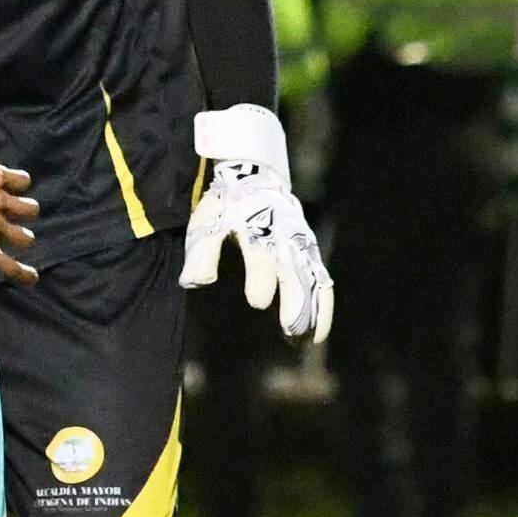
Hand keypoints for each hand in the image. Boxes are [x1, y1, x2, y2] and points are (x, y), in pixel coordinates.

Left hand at [0, 142, 39, 290]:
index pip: (11, 268)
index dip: (25, 276)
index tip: (32, 277)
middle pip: (26, 239)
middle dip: (21, 240)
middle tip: (12, 233)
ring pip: (30, 210)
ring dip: (25, 212)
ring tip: (13, 208)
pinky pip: (23, 181)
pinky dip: (19, 183)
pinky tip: (8, 184)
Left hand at [181, 102, 333, 338]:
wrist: (255, 178)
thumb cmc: (227, 205)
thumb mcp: (208, 221)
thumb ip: (202, 251)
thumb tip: (195, 282)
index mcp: (258, 228)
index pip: (263, 255)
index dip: (261, 277)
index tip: (258, 301)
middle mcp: (284, 238)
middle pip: (294, 270)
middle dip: (295, 300)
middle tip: (292, 329)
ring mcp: (301, 246)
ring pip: (312, 278)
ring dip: (312, 308)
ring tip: (306, 338)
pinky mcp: (309, 254)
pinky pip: (321, 281)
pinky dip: (322, 306)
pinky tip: (318, 334)